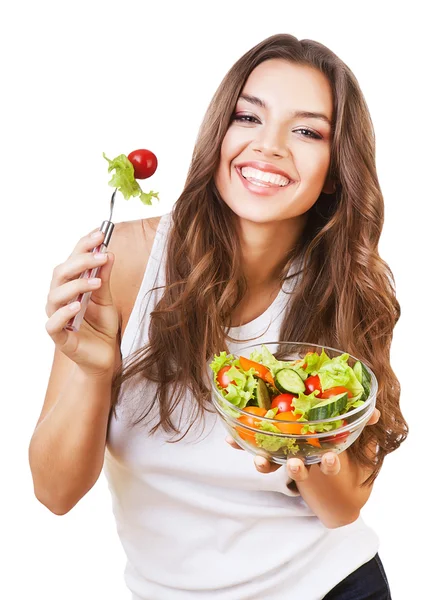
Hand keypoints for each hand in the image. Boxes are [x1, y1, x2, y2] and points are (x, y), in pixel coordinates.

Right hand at [45, 228, 118, 376]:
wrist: (105, 357)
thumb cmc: (101, 326)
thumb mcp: (107, 299)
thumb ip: (105, 277)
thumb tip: (108, 253)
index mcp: (70, 286)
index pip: (72, 260)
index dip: (83, 245)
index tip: (101, 233)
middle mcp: (59, 299)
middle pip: (61, 273)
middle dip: (81, 261)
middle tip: (102, 255)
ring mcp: (57, 317)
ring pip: (55, 295)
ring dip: (76, 285)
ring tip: (97, 282)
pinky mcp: (59, 337)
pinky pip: (53, 323)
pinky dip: (63, 313)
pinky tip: (77, 306)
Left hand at [226, 407, 380, 480]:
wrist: (302, 436)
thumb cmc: (327, 433)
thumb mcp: (344, 430)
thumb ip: (359, 420)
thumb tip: (375, 412)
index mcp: (322, 455)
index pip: (329, 463)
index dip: (330, 465)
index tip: (330, 460)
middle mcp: (301, 459)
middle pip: (298, 469)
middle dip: (296, 470)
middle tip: (296, 464)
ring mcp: (280, 455)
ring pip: (273, 465)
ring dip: (266, 464)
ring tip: (259, 461)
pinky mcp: (262, 446)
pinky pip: (250, 447)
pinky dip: (239, 444)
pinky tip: (229, 439)